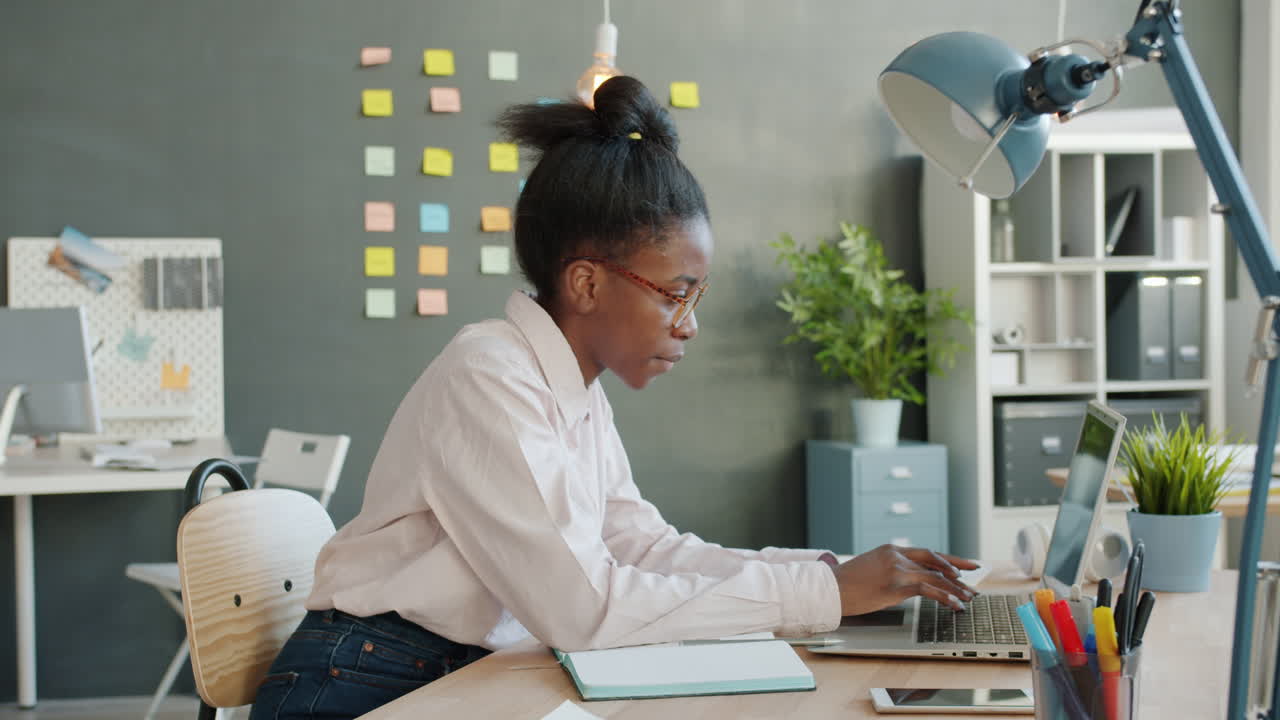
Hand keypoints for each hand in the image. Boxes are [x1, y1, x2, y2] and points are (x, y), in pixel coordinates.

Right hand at [832, 545, 978, 615]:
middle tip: (975, 574)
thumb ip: (891, 570)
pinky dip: (945, 597)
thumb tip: (909, 582)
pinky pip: (928, 589)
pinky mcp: (896, 585)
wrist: (829, 588)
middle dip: (958, 568)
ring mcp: (897, 569)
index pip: (926, 553)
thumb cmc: (847, 583)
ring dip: (956, 588)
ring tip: (969, 597)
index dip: (947, 559)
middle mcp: (897, 556)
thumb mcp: (871, 568)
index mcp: (891, 549)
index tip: (962, 565)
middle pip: (936, 560)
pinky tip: (955, 604)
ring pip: (935, 575)